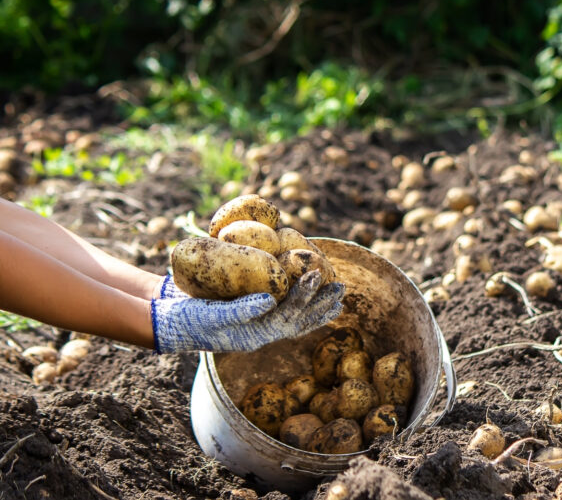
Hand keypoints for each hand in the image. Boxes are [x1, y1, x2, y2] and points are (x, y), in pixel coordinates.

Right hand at [152, 271, 344, 352]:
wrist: (170, 322)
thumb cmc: (189, 318)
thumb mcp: (212, 314)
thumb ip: (241, 309)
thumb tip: (270, 300)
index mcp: (256, 336)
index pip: (289, 317)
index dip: (305, 296)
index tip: (316, 274)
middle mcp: (262, 334)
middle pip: (300, 321)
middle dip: (321, 305)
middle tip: (342, 288)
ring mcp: (258, 326)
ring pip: (296, 318)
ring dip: (317, 305)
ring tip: (337, 294)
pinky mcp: (253, 315)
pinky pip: (284, 310)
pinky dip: (300, 301)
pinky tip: (309, 291)